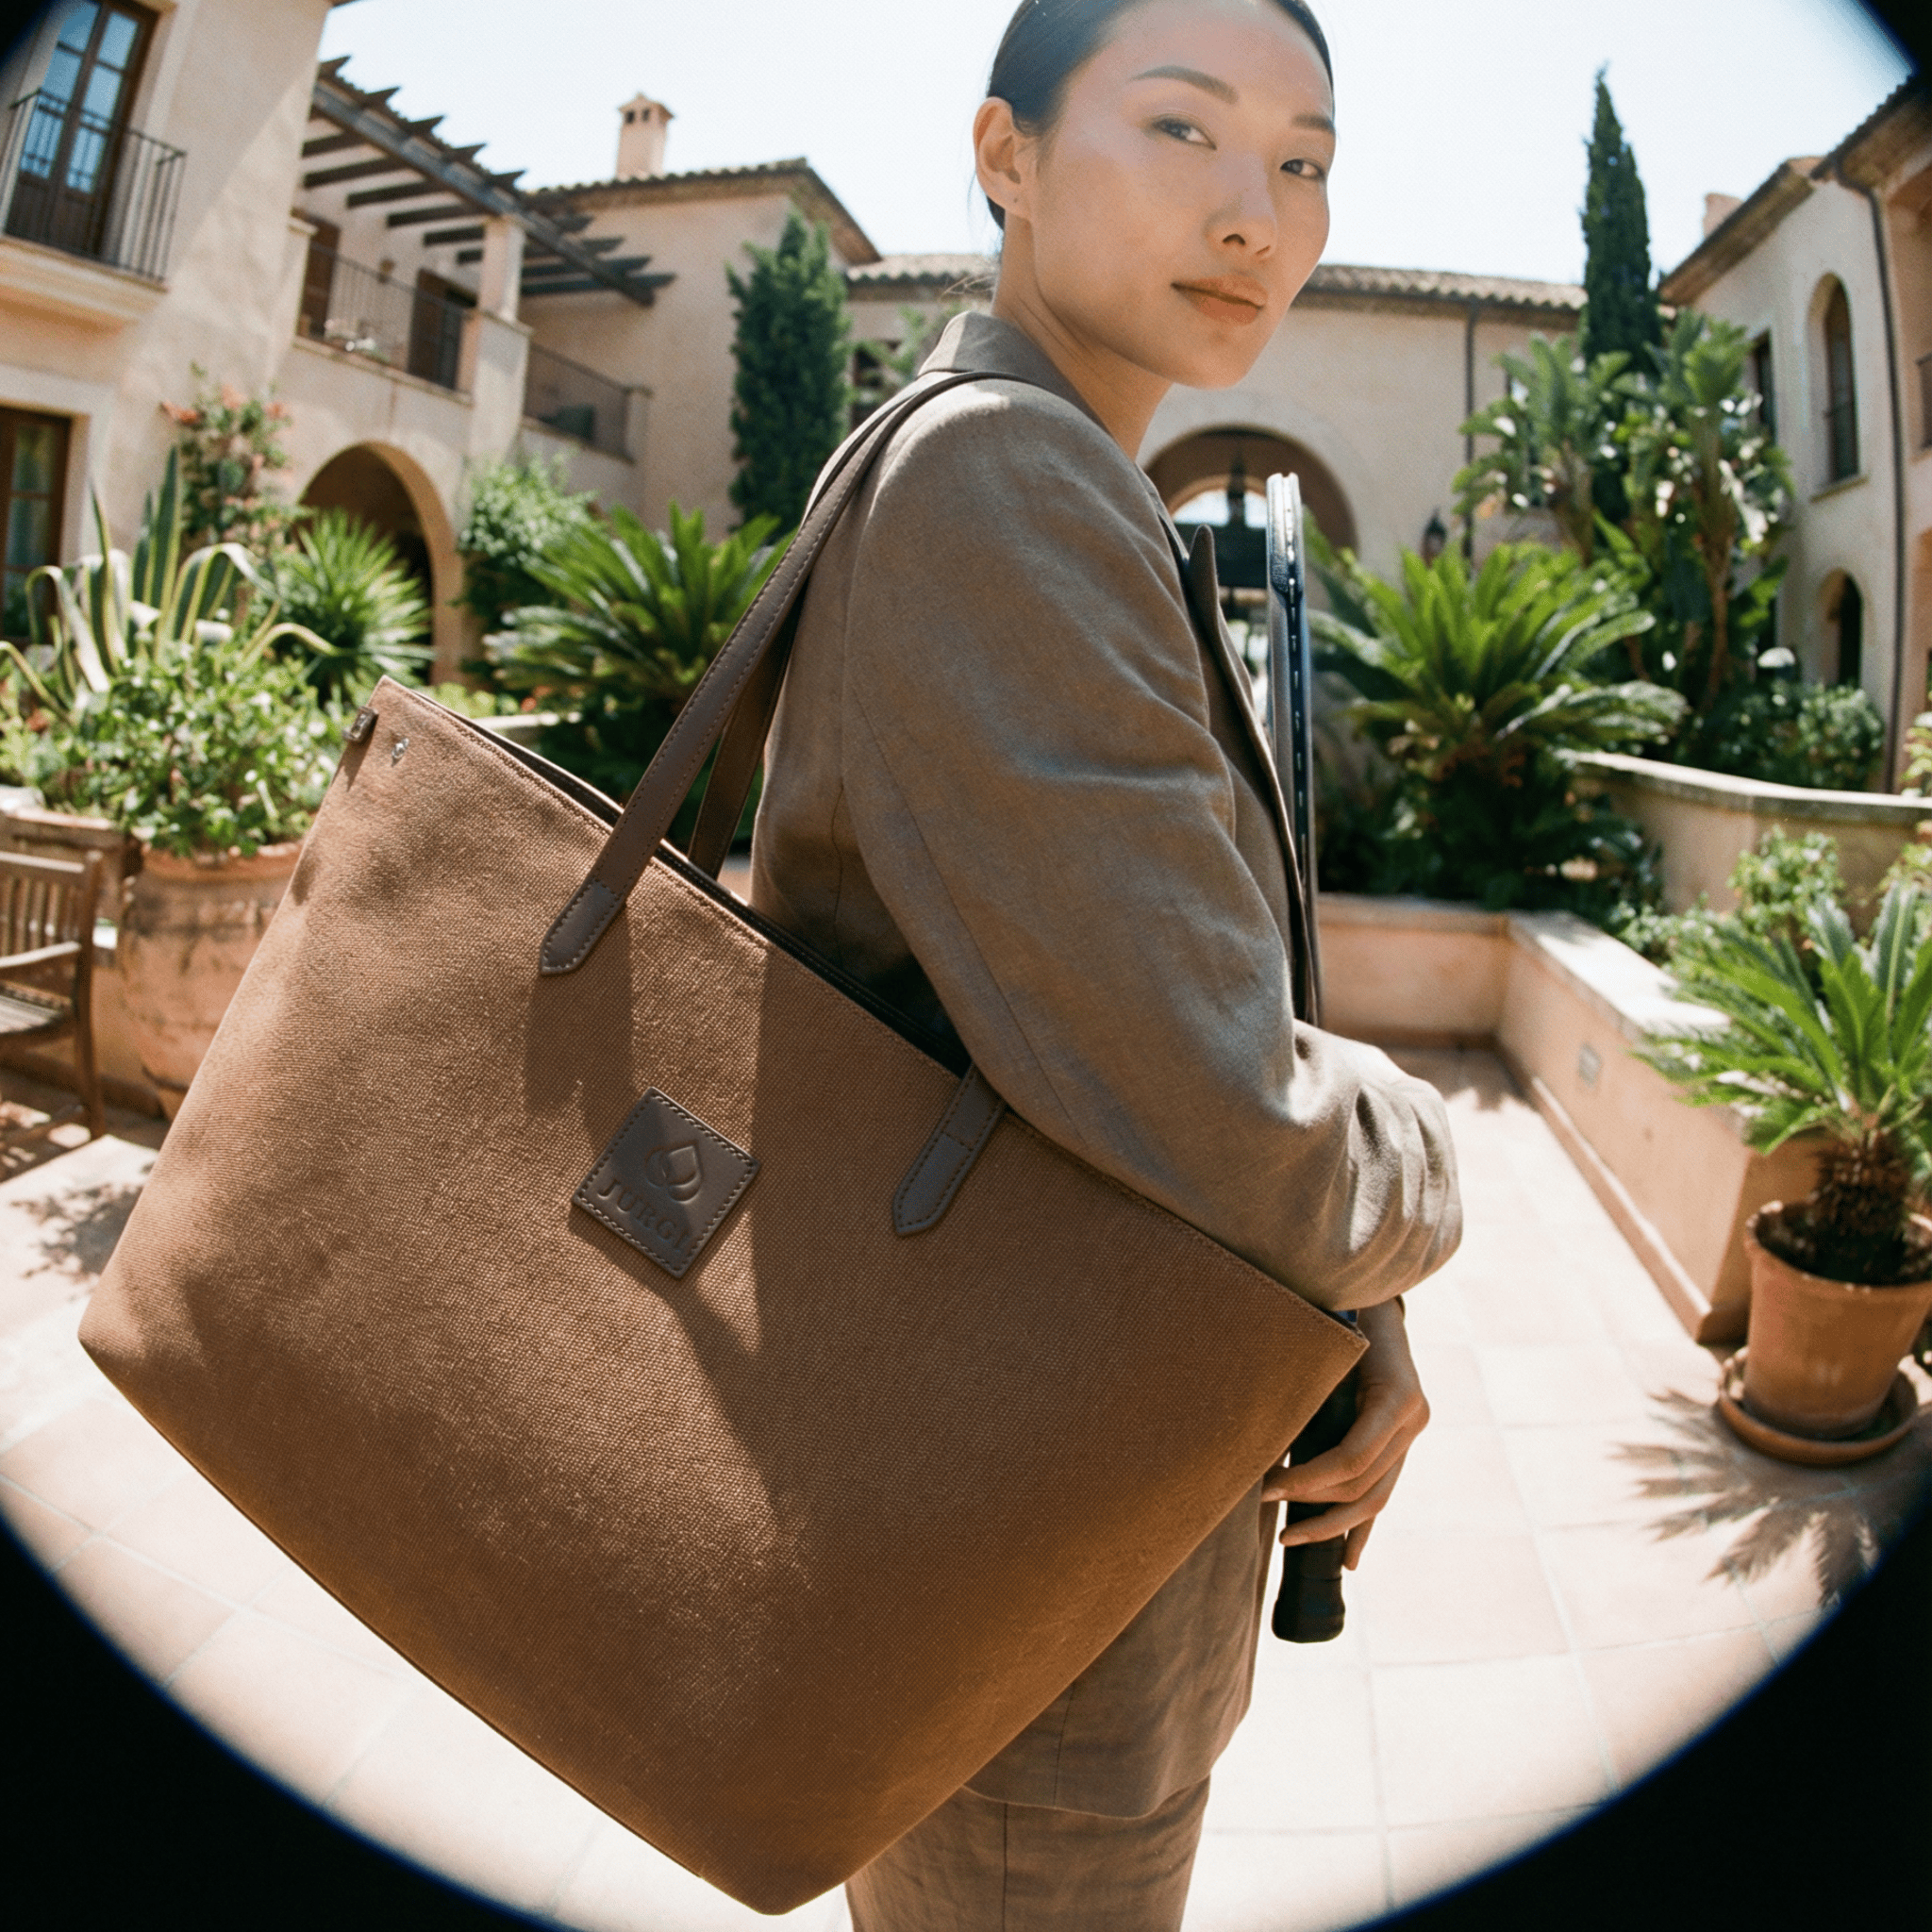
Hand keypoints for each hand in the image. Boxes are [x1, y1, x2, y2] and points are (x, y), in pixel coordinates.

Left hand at [1260, 1297, 1428, 1569]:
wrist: (1379, 1295)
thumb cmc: (1346, 1309)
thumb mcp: (1330, 1337)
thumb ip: (1306, 1374)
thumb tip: (1255, 1413)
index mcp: (1398, 1397)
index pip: (1352, 1459)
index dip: (1308, 1479)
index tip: (1266, 1485)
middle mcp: (1414, 1420)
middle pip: (1363, 1484)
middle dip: (1312, 1499)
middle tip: (1262, 1500)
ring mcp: (1413, 1435)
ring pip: (1376, 1498)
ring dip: (1333, 1525)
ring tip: (1289, 1537)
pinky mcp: (1403, 1444)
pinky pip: (1384, 1493)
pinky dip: (1364, 1527)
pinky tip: (1349, 1561)